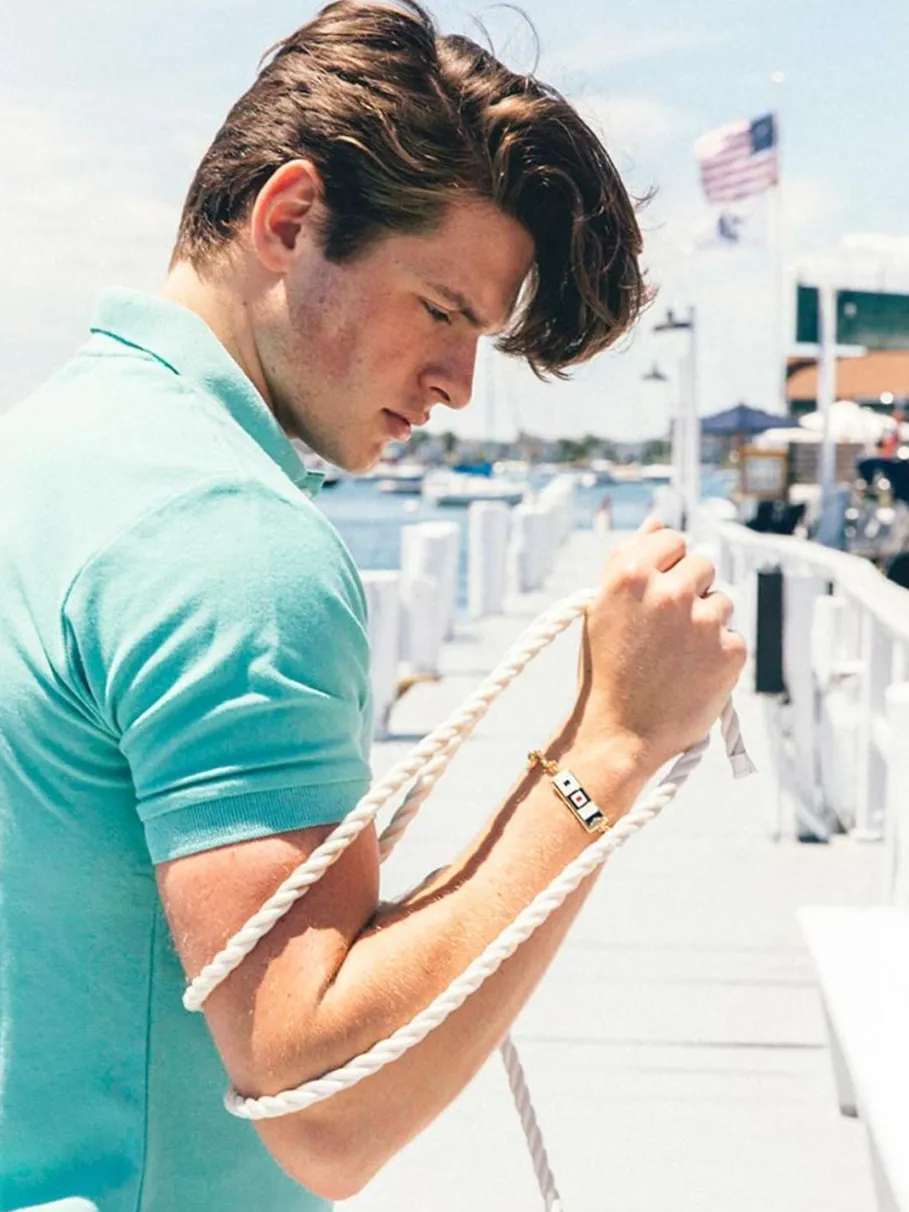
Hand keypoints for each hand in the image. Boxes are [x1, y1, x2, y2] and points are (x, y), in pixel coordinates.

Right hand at [575, 518, 745, 774]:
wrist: (619, 734)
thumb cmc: (606, 668)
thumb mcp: (602, 608)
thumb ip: (629, 560)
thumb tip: (657, 522)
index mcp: (630, 574)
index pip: (672, 538)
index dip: (667, 563)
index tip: (659, 587)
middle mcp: (669, 591)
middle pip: (703, 564)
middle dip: (690, 589)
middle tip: (667, 627)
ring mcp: (703, 621)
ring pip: (721, 601)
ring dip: (706, 622)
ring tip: (676, 656)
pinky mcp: (730, 651)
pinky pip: (733, 637)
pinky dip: (718, 654)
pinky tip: (692, 674)